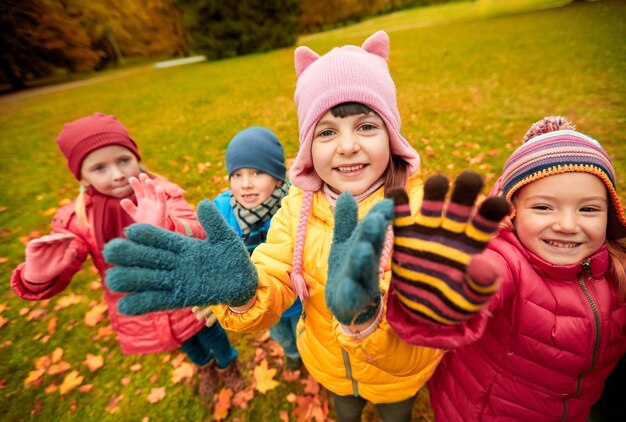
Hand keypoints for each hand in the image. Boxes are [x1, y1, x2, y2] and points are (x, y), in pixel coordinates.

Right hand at [23, 233, 75, 282]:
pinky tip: (44, 242)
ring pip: (46, 238)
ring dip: (51, 238)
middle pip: (56, 237)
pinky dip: (39, 241)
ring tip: (54, 240)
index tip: (72, 237)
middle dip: (60, 236)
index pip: (66, 238)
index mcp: (61, 245)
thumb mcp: (64, 264)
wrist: (41, 276)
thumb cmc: (54, 268)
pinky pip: (35, 242)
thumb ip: (69, 257)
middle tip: (64, 237)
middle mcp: (52, 242)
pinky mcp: (32, 246)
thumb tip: (72, 248)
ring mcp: (42, 244)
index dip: (69, 237)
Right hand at [104, 199, 257, 314]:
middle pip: (148, 257)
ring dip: (131, 279)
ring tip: (112, 280)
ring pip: (148, 279)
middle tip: (111, 251)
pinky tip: (126, 306)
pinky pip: (157, 301)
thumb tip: (203, 203)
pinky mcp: (180, 298)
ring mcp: (176, 280)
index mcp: (183, 245)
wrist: (244, 281)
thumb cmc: (234, 257)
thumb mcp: (225, 237)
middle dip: (130, 255)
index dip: (147, 235)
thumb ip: (214, 221)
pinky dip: (142, 303)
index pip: (160, 237)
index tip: (131, 232)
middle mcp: (175, 263)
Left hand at [121, 173, 166, 227]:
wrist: (152, 233)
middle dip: (145, 182)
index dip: (136, 185)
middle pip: (147, 189)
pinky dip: (161, 194)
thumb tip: (122, 200)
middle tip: (142, 174)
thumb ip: (129, 207)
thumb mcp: (135, 214)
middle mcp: (150, 200)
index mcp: (143, 200)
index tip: (131, 178)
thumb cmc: (145, 222)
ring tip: (148, 181)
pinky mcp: (162, 209)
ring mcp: (156, 204)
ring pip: (154, 193)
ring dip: (152, 186)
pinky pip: (162, 200)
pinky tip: (158, 188)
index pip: (139, 191)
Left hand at [325, 193, 392, 324]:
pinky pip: (352, 295)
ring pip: (363, 269)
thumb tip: (346, 194)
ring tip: (363, 249)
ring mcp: (361, 281)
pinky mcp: (352, 299)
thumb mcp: (345, 241)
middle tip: (376, 219)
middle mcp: (368, 261)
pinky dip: (351, 291)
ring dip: (364, 259)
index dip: (379, 217)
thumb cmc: (350, 266)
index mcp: (368, 245)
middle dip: (373, 233)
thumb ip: (346, 220)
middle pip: (371, 246)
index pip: (374, 229)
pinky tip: (348, 286)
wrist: (347, 304)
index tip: (387, 203)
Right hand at [387, 171, 508, 324]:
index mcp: (475, 239)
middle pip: (462, 198)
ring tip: (438, 186)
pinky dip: (397, 200)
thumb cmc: (456, 302)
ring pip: (433, 197)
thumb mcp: (473, 298)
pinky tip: (397, 195)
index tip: (499, 204)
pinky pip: (400, 212)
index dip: (494, 207)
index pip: (488, 216)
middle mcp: (453, 228)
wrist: (426, 313)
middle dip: (466, 186)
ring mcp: (428, 229)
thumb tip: (482, 262)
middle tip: (470, 180)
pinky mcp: (405, 235)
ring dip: (436, 186)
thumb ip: (482, 283)